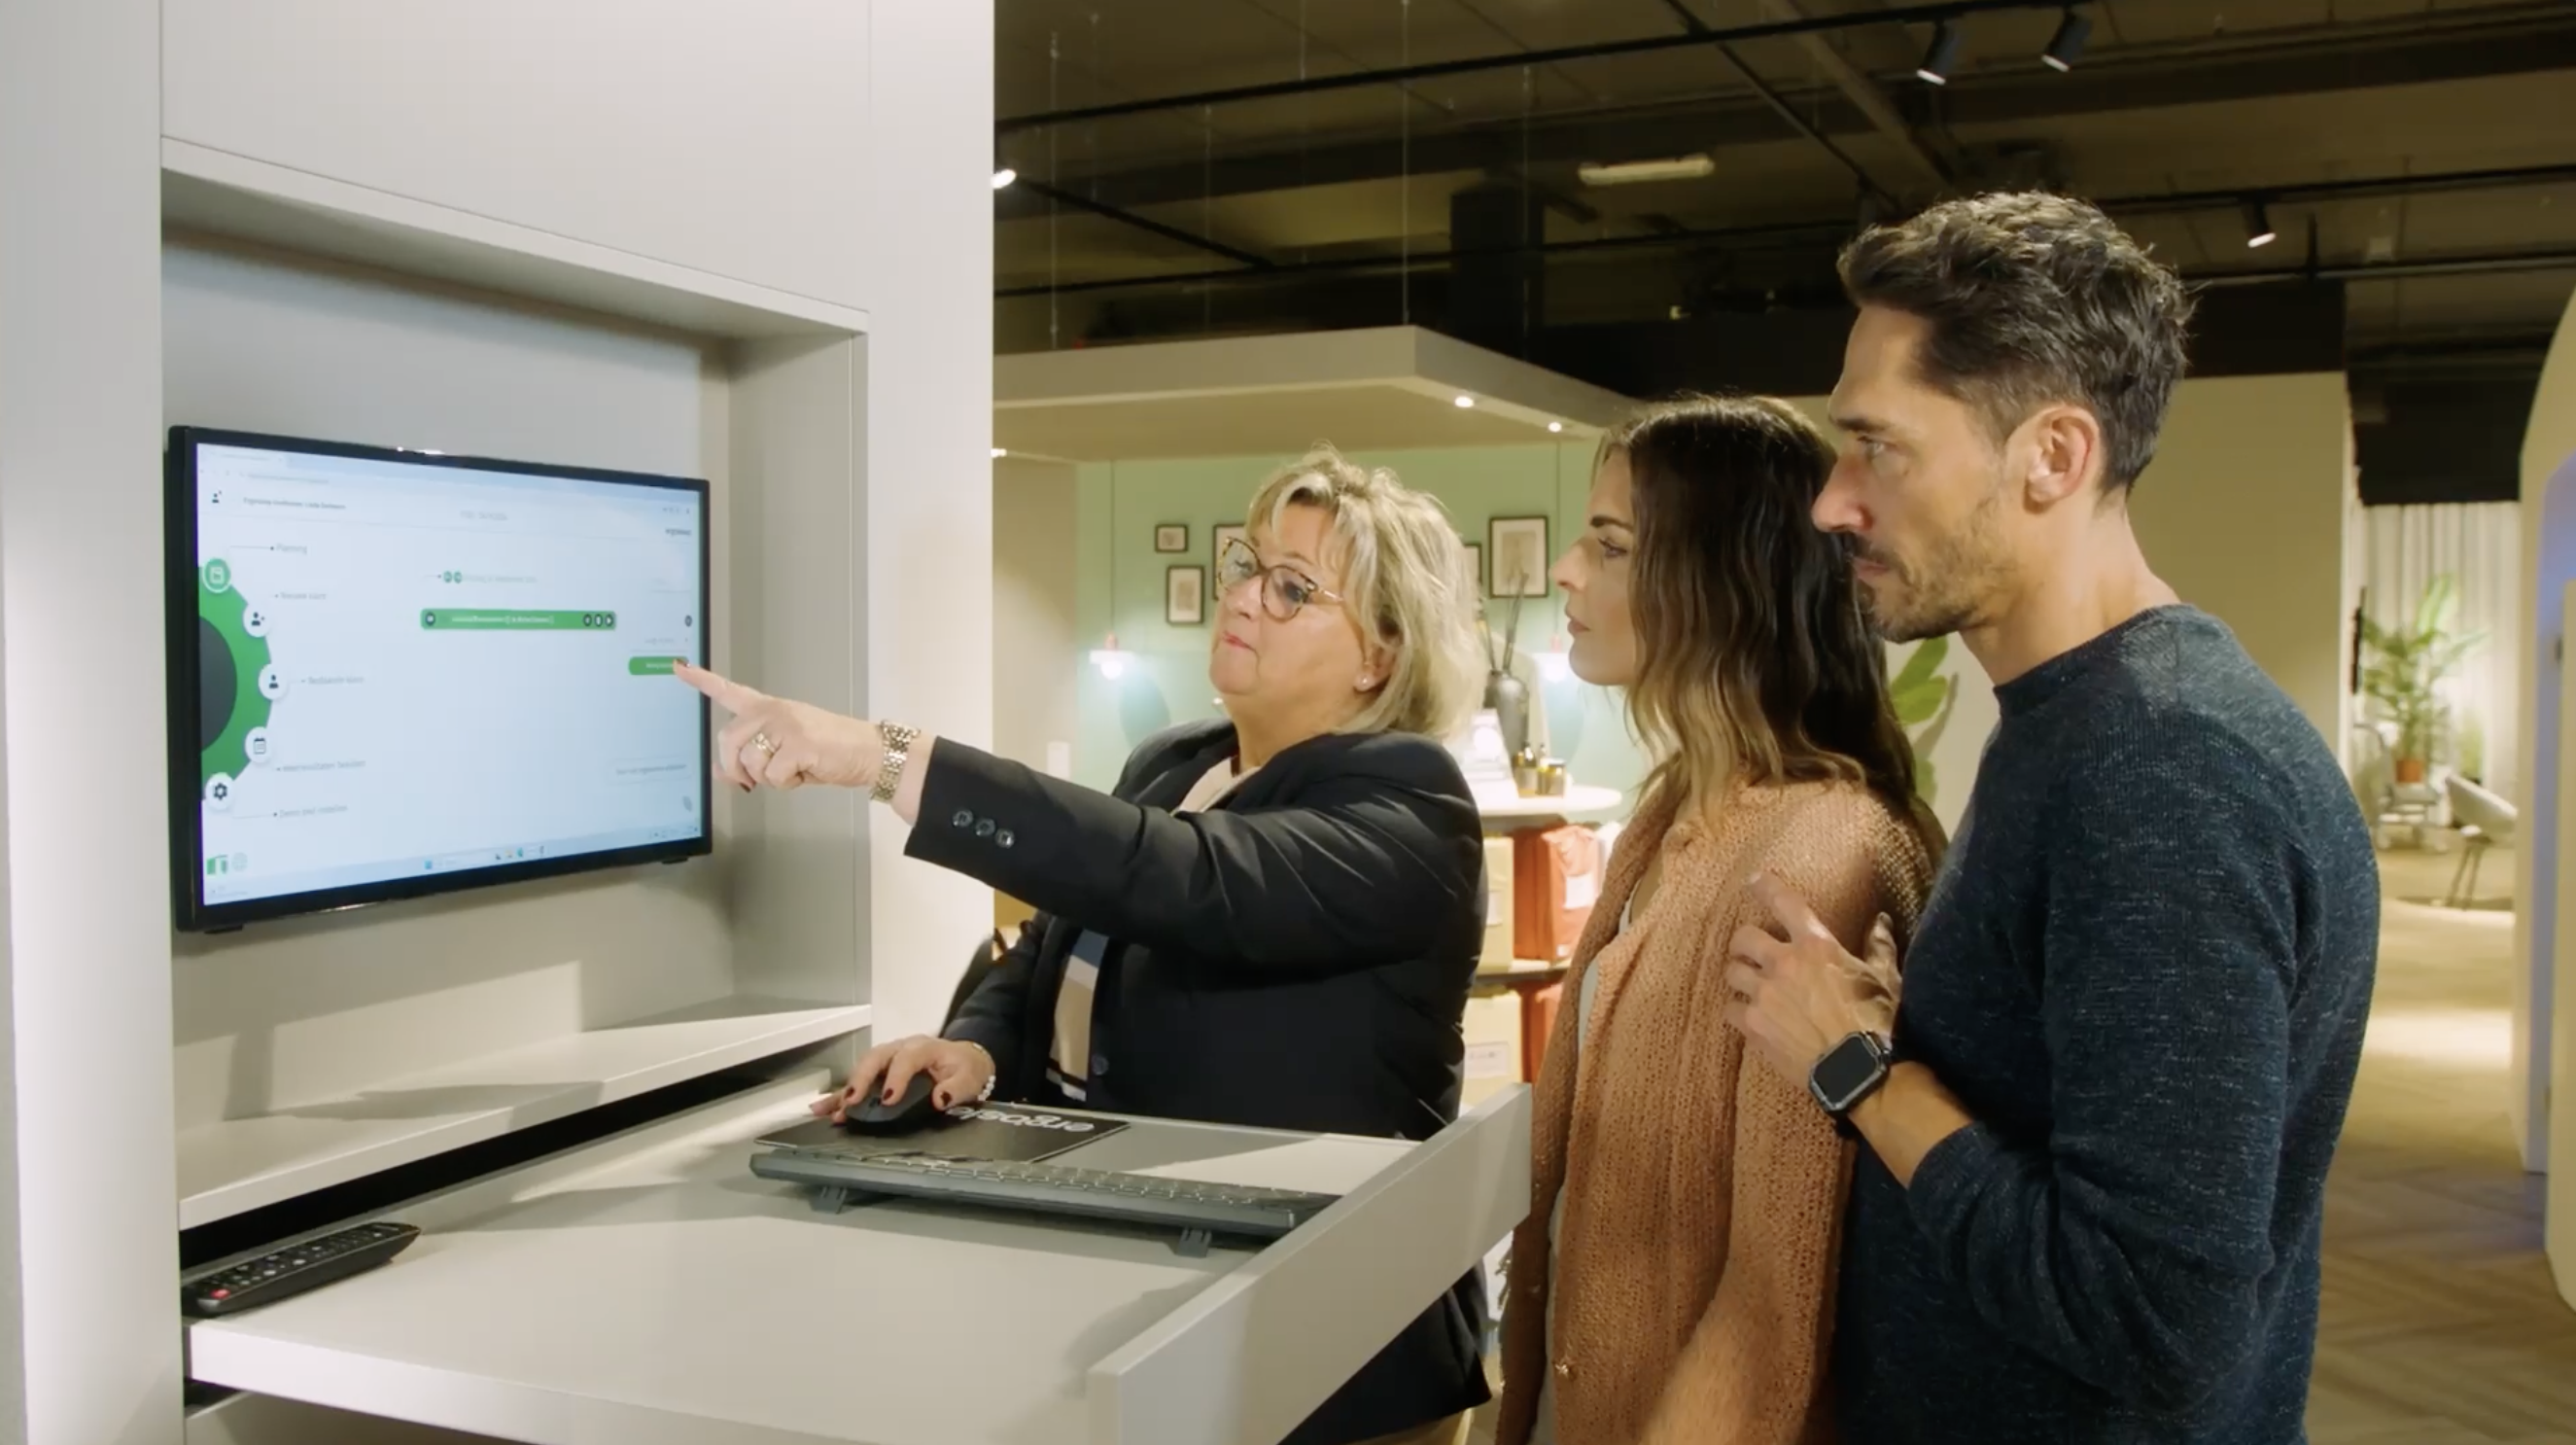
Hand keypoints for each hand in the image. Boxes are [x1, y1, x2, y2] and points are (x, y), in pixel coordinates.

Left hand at [676, 661, 878, 792]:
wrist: (867, 753)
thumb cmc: (827, 752)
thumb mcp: (784, 754)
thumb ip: (750, 760)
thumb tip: (721, 773)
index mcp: (768, 708)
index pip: (728, 690)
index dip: (701, 680)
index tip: (678, 667)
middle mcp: (773, 711)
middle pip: (728, 740)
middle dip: (736, 768)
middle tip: (754, 780)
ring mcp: (785, 724)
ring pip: (750, 762)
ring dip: (769, 778)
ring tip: (794, 769)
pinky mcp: (798, 743)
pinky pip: (773, 775)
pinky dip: (787, 784)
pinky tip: (805, 772)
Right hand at [814, 1035, 995, 1120]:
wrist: (964, 1060)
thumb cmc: (965, 1069)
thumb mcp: (970, 1077)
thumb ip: (957, 1087)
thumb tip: (940, 1099)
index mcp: (923, 1047)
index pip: (907, 1058)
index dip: (896, 1078)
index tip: (888, 1100)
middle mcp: (900, 1049)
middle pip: (876, 1057)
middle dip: (861, 1079)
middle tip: (851, 1101)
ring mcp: (887, 1059)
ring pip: (862, 1069)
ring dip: (845, 1090)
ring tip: (826, 1109)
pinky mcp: (880, 1073)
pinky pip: (858, 1082)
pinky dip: (841, 1096)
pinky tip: (824, 1109)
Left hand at [1724, 873, 1901, 1090]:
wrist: (1862, 1072)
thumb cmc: (1879, 1022)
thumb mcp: (1885, 979)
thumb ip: (1879, 946)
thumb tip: (1881, 921)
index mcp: (1816, 946)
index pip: (1783, 902)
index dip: (1765, 887)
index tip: (1754, 880)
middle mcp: (1783, 965)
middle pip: (1743, 938)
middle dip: (1745, 943)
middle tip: (1751, 952)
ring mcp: (1764, 997)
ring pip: (1731, 973)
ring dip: (1740, 976)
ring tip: (1748, 984)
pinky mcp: (1754, 1027)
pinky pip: (1730, 1010)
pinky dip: (1738, 1011)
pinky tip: (1749, 1016)